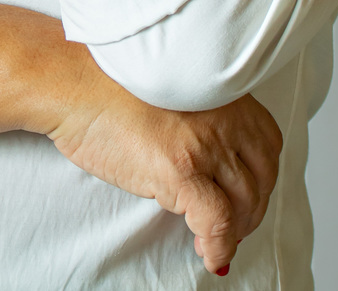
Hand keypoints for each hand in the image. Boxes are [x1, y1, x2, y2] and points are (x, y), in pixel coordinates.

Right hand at [37, 56, 282, 275]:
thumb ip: (199, 112)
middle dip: (252, 207)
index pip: (267, 143)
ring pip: (243, 203)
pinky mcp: (179, 169)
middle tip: (235, 224)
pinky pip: (216, 223)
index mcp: (220, 91)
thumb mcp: (170, 86)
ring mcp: (202, 142)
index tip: (247, 193)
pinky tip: (210, 255)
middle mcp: (221, 114)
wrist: (70, 82)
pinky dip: (218, 246)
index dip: (260, 176)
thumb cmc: (105, 81)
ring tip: (217, 240)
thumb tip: (212, 158)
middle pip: (261, 176)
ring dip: (236, 230)